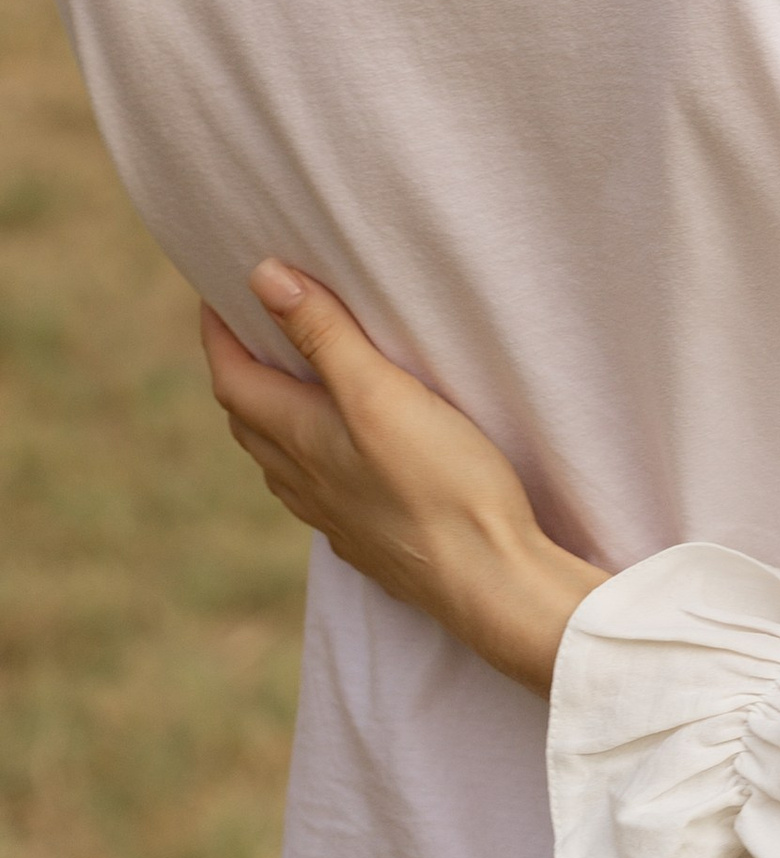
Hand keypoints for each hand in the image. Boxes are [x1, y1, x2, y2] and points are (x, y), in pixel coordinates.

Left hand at [202, 260, 604, 692]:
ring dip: (270, 414)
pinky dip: (307, 456)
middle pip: (249, 420)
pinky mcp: (368, 537)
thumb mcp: (381, 393)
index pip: (234, 380)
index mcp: (300, 440)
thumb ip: (324, 336)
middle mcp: (305, 481)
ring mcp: (334, 515)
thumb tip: (263, 279)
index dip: (218, 334)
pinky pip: (314, 490)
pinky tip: (336, 456)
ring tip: (289, 380)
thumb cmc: (440, 482)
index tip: (215, 291)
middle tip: (250, 326)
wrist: (487, 579)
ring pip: (279, 459)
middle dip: (241, 369)